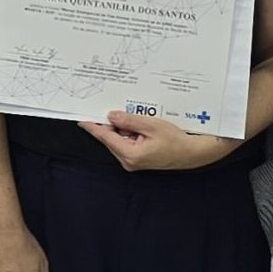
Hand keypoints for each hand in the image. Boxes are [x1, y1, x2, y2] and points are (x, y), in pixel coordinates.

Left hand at [78, 110, 238, 170]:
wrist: (191, 153)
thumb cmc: (175, 140)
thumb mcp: (151, 125)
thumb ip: (129, 120)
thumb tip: (111, 116)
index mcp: (129, 154)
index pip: (105, 137)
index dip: (93, 126)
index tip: (81, 118)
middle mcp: (127, 161)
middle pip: (111, 138)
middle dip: (113, 123)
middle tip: (118, 109)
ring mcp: (132, 161)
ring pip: (118, 139)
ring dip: (123, 128)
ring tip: (139, 119)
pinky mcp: (137, 159)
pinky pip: (127, 143)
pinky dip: (130, 133)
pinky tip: (140, 126)